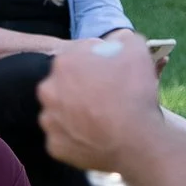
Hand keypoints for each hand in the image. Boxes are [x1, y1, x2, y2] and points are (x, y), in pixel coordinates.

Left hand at [36, 35, 163, 171]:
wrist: (137, 140)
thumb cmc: (135, 91)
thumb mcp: (136, 48)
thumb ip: (121, 39)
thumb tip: (117, 40)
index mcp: (63, 63)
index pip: (79, 56)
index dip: (96, 62)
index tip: (110, 72)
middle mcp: (48, 90)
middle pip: (65, 84)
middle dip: (81, 86)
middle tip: (104, 96)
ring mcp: (49, 121)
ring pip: (61, 112)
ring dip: (75, 112)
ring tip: (100, 118)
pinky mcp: (55, 146)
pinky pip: (65, 138)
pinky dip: (77, 137)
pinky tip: (96, 136)